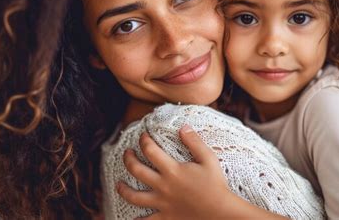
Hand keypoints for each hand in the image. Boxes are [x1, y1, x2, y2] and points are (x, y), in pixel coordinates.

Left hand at [117, 125, 234, 219]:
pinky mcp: (166, 217)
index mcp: (172, 170)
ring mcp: (162, 203)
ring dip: (123, 189)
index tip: (143, 136)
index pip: (150, 151)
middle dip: (128, 159)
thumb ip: (194, 142)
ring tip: (118, 184)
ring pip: (135, 197)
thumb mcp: (208, 159)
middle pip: (137, 170)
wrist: (220, 212)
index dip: (144, 141)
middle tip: (127, 153)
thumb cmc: (216, 185)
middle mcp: (163, 186)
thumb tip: (183, 127)